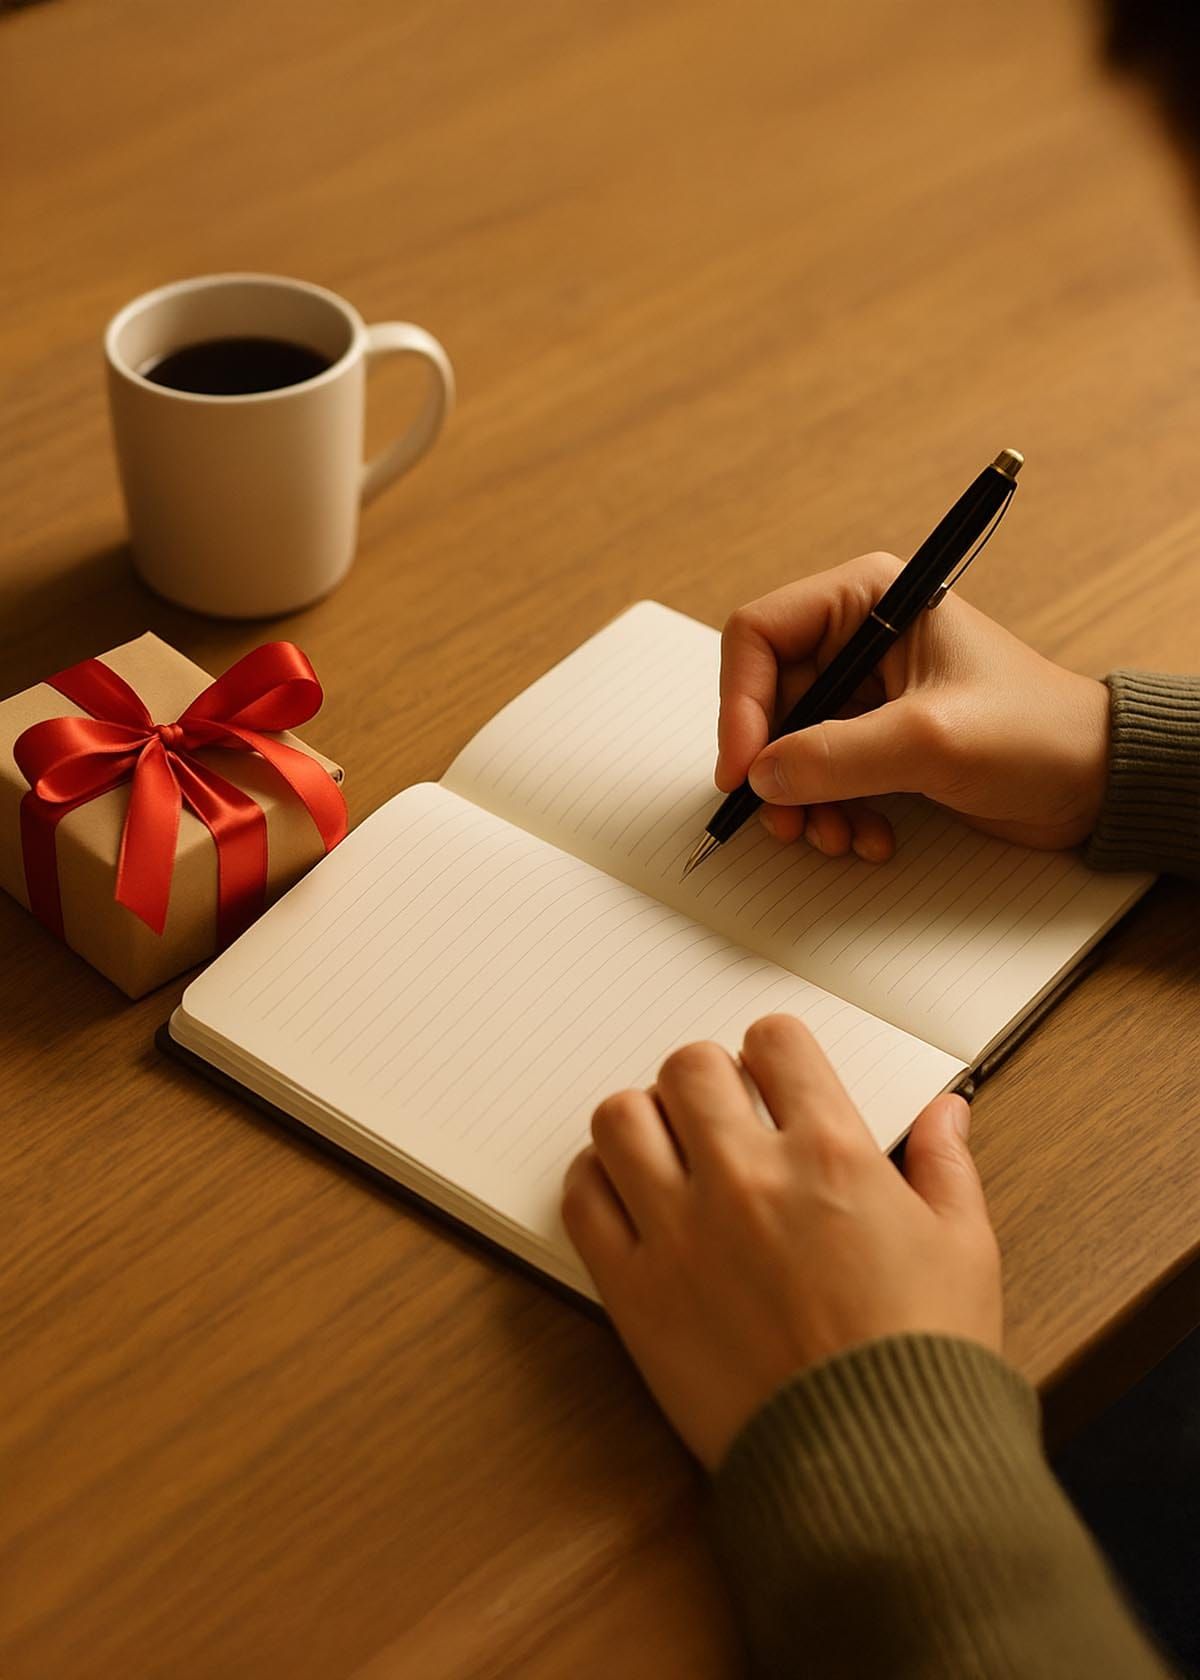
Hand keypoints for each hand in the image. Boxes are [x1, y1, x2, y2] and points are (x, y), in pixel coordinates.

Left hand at [562, 1015, 1001, 1470]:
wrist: (875, 1469)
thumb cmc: (923, 1362)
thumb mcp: (964, 1249)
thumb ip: (945, 1165)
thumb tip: (948, 1110)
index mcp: (830, 1155)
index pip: (775, 1041)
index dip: (774, 1051)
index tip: (774, 1078)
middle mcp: (747, 1177)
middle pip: (689, 1067)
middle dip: (707, 1079)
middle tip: (721, 1115)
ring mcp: (682, 1232)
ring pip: (621, 1117)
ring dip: (643, 1121)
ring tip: (668, 1150)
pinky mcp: (635, 1291)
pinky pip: (583, 1198)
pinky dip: (597, 1182)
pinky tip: (629, 1197)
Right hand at [716, 552, 1110, 858]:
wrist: (1096, 782)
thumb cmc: (1036, 734)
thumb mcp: (930, 741)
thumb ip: (837, 756)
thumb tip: (760, 776)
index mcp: (868, 599)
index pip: (759, 635)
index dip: (740, 703)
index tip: (743, 769)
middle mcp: (859, 637)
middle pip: (767, 700)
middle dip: (774, 768)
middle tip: (785, 822)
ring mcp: (866, 693)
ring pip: (789, 747)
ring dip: (804, 802)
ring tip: (837, 837)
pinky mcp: (877, 740)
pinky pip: (821, 776)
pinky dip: (832, 812)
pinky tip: (868, 837)